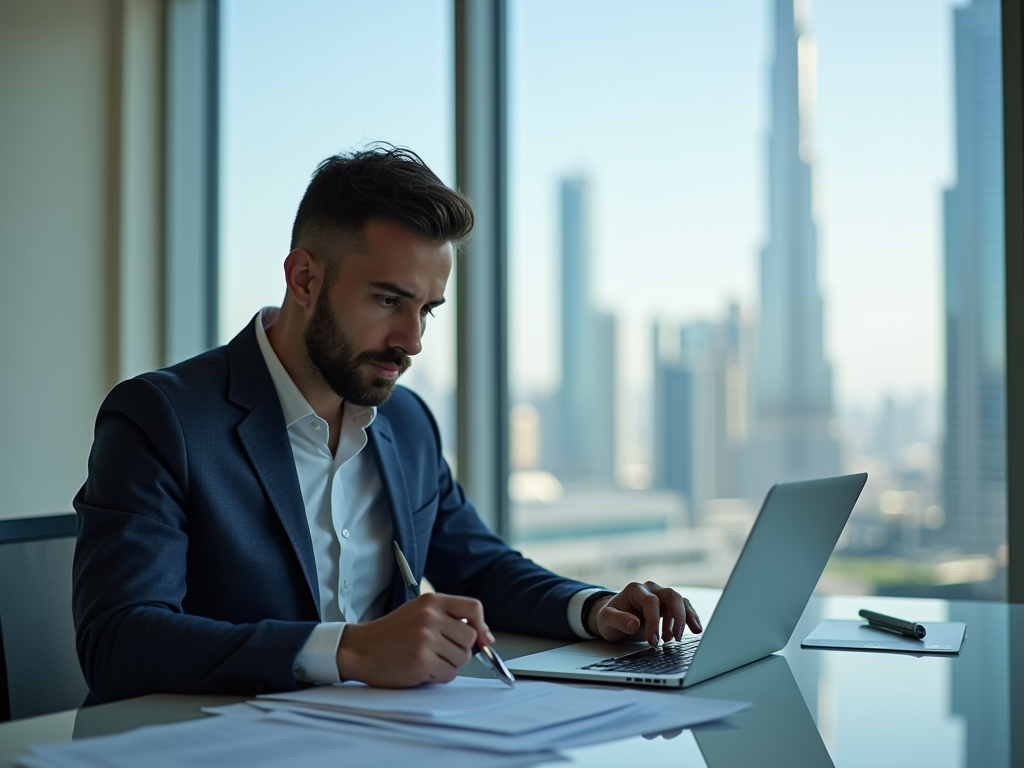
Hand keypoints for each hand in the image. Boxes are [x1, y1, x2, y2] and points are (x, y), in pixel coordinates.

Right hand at [336, 593, 494, 686]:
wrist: (359, 649)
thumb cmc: (390, 634)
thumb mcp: (418, 613)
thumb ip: (447, 618)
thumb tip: (484, 637)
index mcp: (431, 601)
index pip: (473, 607)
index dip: (482, 625)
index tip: (484, 639)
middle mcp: (430, 616)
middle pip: (470, 638)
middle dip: (460, 650)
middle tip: (440, 652)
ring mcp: (426, 638)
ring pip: (462, 658)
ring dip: (449, 664)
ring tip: (427, 659)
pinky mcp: (421, 660)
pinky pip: (448, 674)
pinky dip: (438, 676)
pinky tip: (421, 669)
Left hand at [586, 581, 701, 646]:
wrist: (611, 616)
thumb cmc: (608, 617)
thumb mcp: (606, 620)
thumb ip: (618, 620)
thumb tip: (634, 624)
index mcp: (635, 589)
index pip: (651, 602)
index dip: (654, 622)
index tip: (654, 641)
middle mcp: (650, 589)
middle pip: (671, 596)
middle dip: (677, 617)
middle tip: (675, 638)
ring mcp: (660, 596)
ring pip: (680, 601)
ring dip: (686, 618)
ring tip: (688, 635)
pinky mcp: (666, 605)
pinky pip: (682, 608)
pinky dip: (689, 618)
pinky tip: (693, 630)